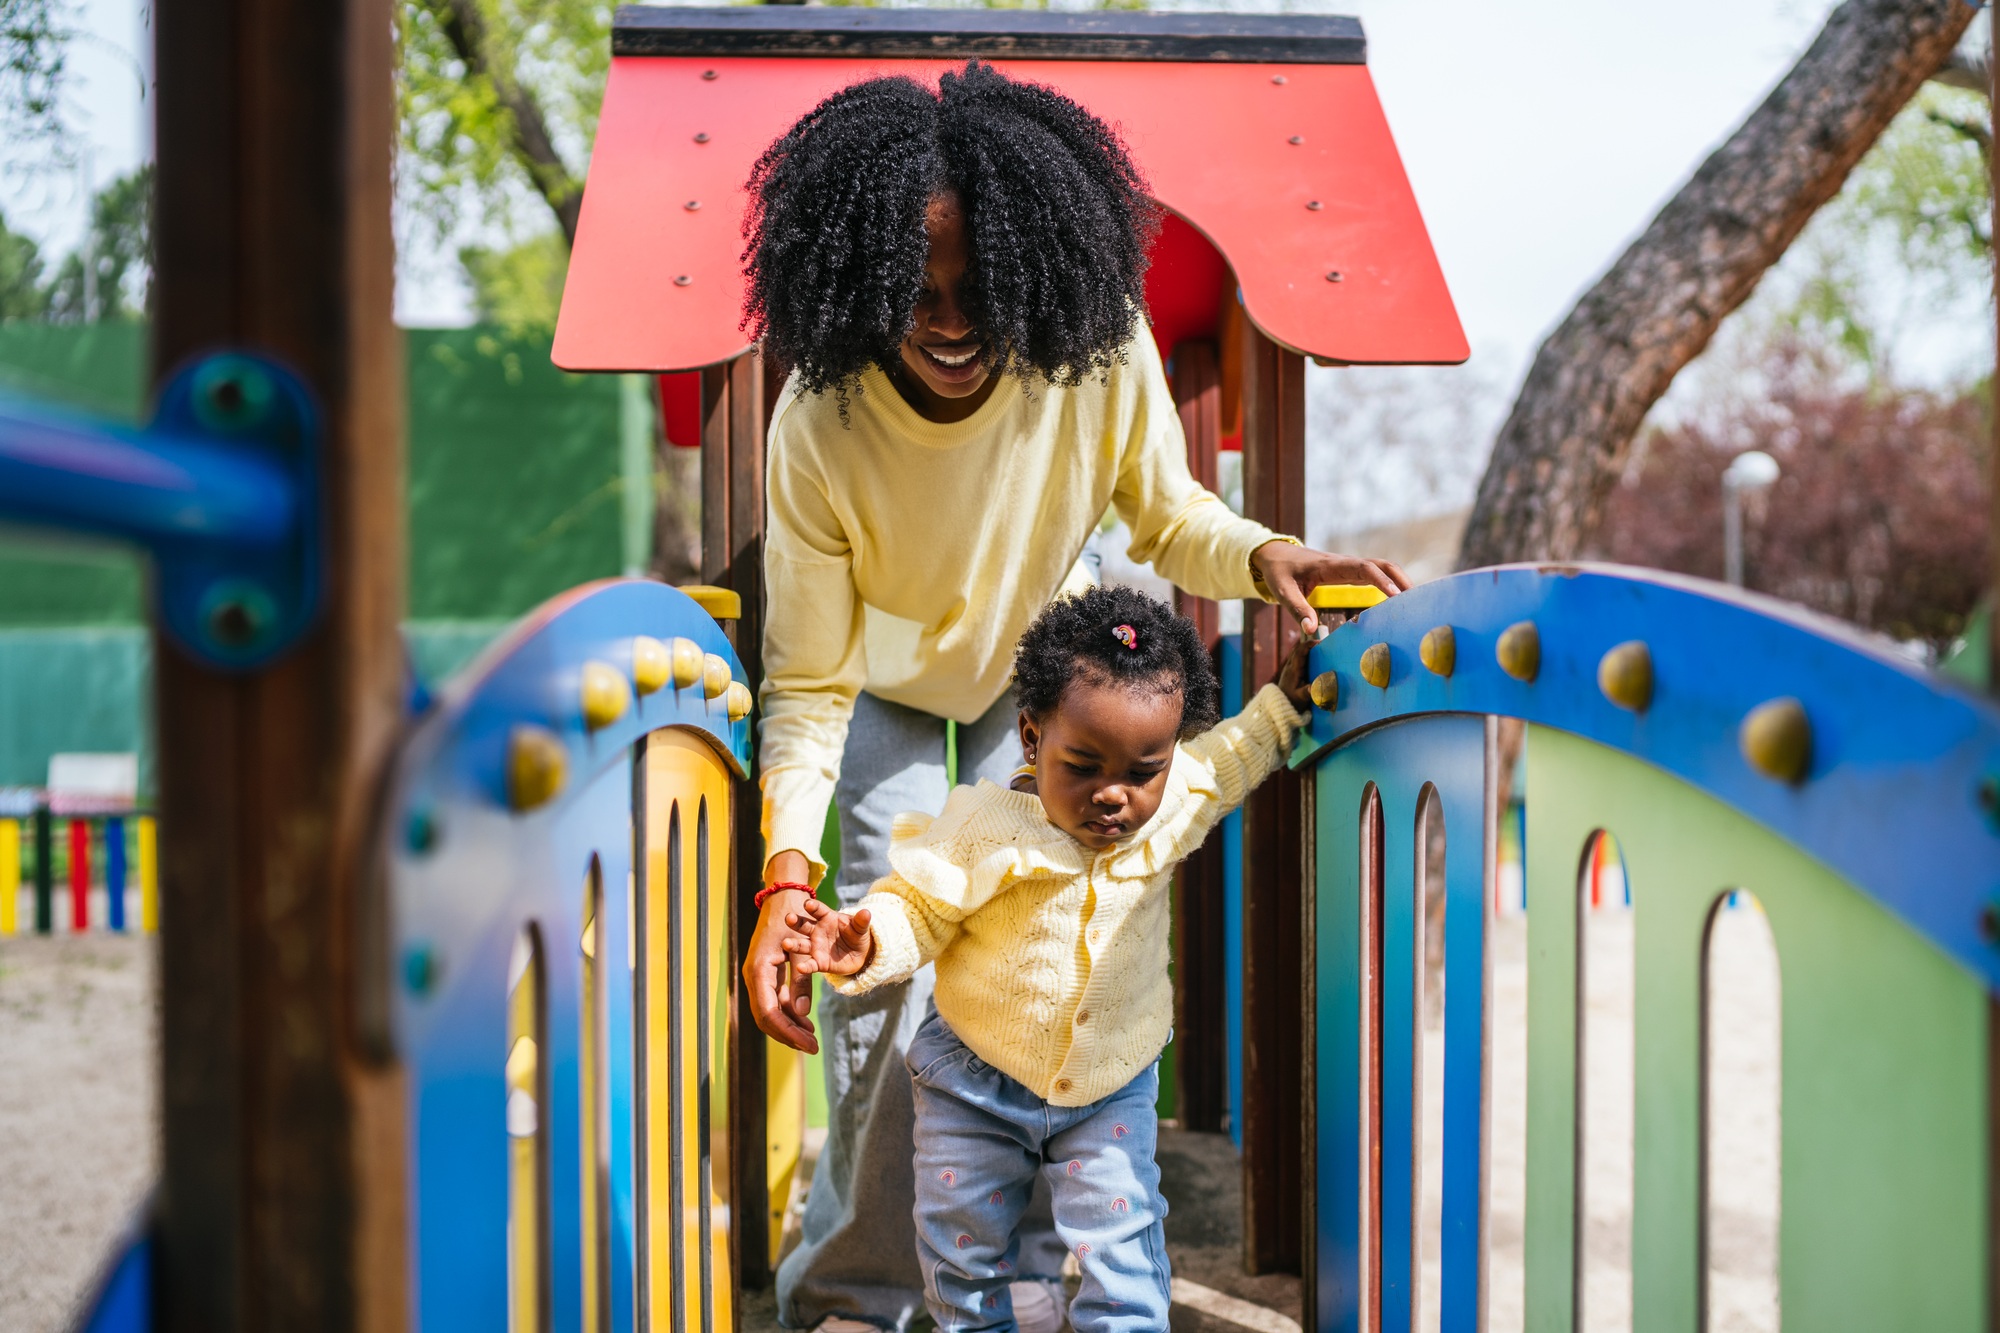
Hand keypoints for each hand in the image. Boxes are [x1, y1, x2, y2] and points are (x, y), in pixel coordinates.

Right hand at [741, 850, 818, 1052]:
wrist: (784, 897)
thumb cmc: (794, 918)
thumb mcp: (801, 949)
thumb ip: (802, 981)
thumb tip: (802, 1014)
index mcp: (759, 970)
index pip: (769, 1012)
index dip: (788, 1032)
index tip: (809, 1044)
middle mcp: (754, 976)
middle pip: (766, 1017)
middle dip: (788, 1034)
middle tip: (812, 1046)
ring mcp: (757, 976)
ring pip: (768, 1011)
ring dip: (788, 1026)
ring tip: (810, 1037)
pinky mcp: (764, 974)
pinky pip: (772, 1000)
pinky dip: (787, 1012)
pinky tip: (804, 1020)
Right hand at [782, 899, 876, 977]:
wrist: (859, 954)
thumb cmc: (856, 935)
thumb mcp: (860, 928)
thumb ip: (861, 922)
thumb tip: (867, 913)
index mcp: (827, 918)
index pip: (818, 910)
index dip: (813, 906)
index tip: (807, 904)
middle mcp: (817, 931)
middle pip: (804, 925)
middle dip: (796, 921)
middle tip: (788, 918)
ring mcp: (815, 947)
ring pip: (802, 944)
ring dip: (793, 944)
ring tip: (786, 943)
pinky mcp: (818, 962)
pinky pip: (811, 964)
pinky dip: (805, 966)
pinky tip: (800, 967)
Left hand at [1251, 541, 1409, 638]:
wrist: (1275, 554)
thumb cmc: (1279, 572)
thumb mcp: (1283, 592)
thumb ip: (1297, 610)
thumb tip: (1312, 632)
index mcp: (1332, 565)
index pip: (1364, 568)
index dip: (1382, 581)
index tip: (1396, 596)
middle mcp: (1345, 563)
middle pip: (1382, 565)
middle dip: (1400, 579)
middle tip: (1416, 600)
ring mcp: (1348, 567)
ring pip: (1381, 568)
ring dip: (1398, 581)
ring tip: (1412, 602)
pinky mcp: (1348, 573)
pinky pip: (1373, 575)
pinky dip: (1388, 583)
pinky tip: (1395, 601)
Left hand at [1278, 626, 1315, 709]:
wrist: (1280, 707)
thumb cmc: (1292, 702)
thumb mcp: (1301, 698)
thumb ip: (1309, 691)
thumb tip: (1317, 686)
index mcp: (1293, 670)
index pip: (1299, 652)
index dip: (1309, 645)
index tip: (1319, 642)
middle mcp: (1290, 667)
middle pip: (1297, 650)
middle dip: (1309, 645)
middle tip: (1322, 644)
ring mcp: (1289, 669)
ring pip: (1296, 653)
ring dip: (1306, 649)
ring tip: (1319, 649)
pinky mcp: (1290, 672)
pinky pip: (1297, 658)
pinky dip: (1305, 655)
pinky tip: (1313, 659)